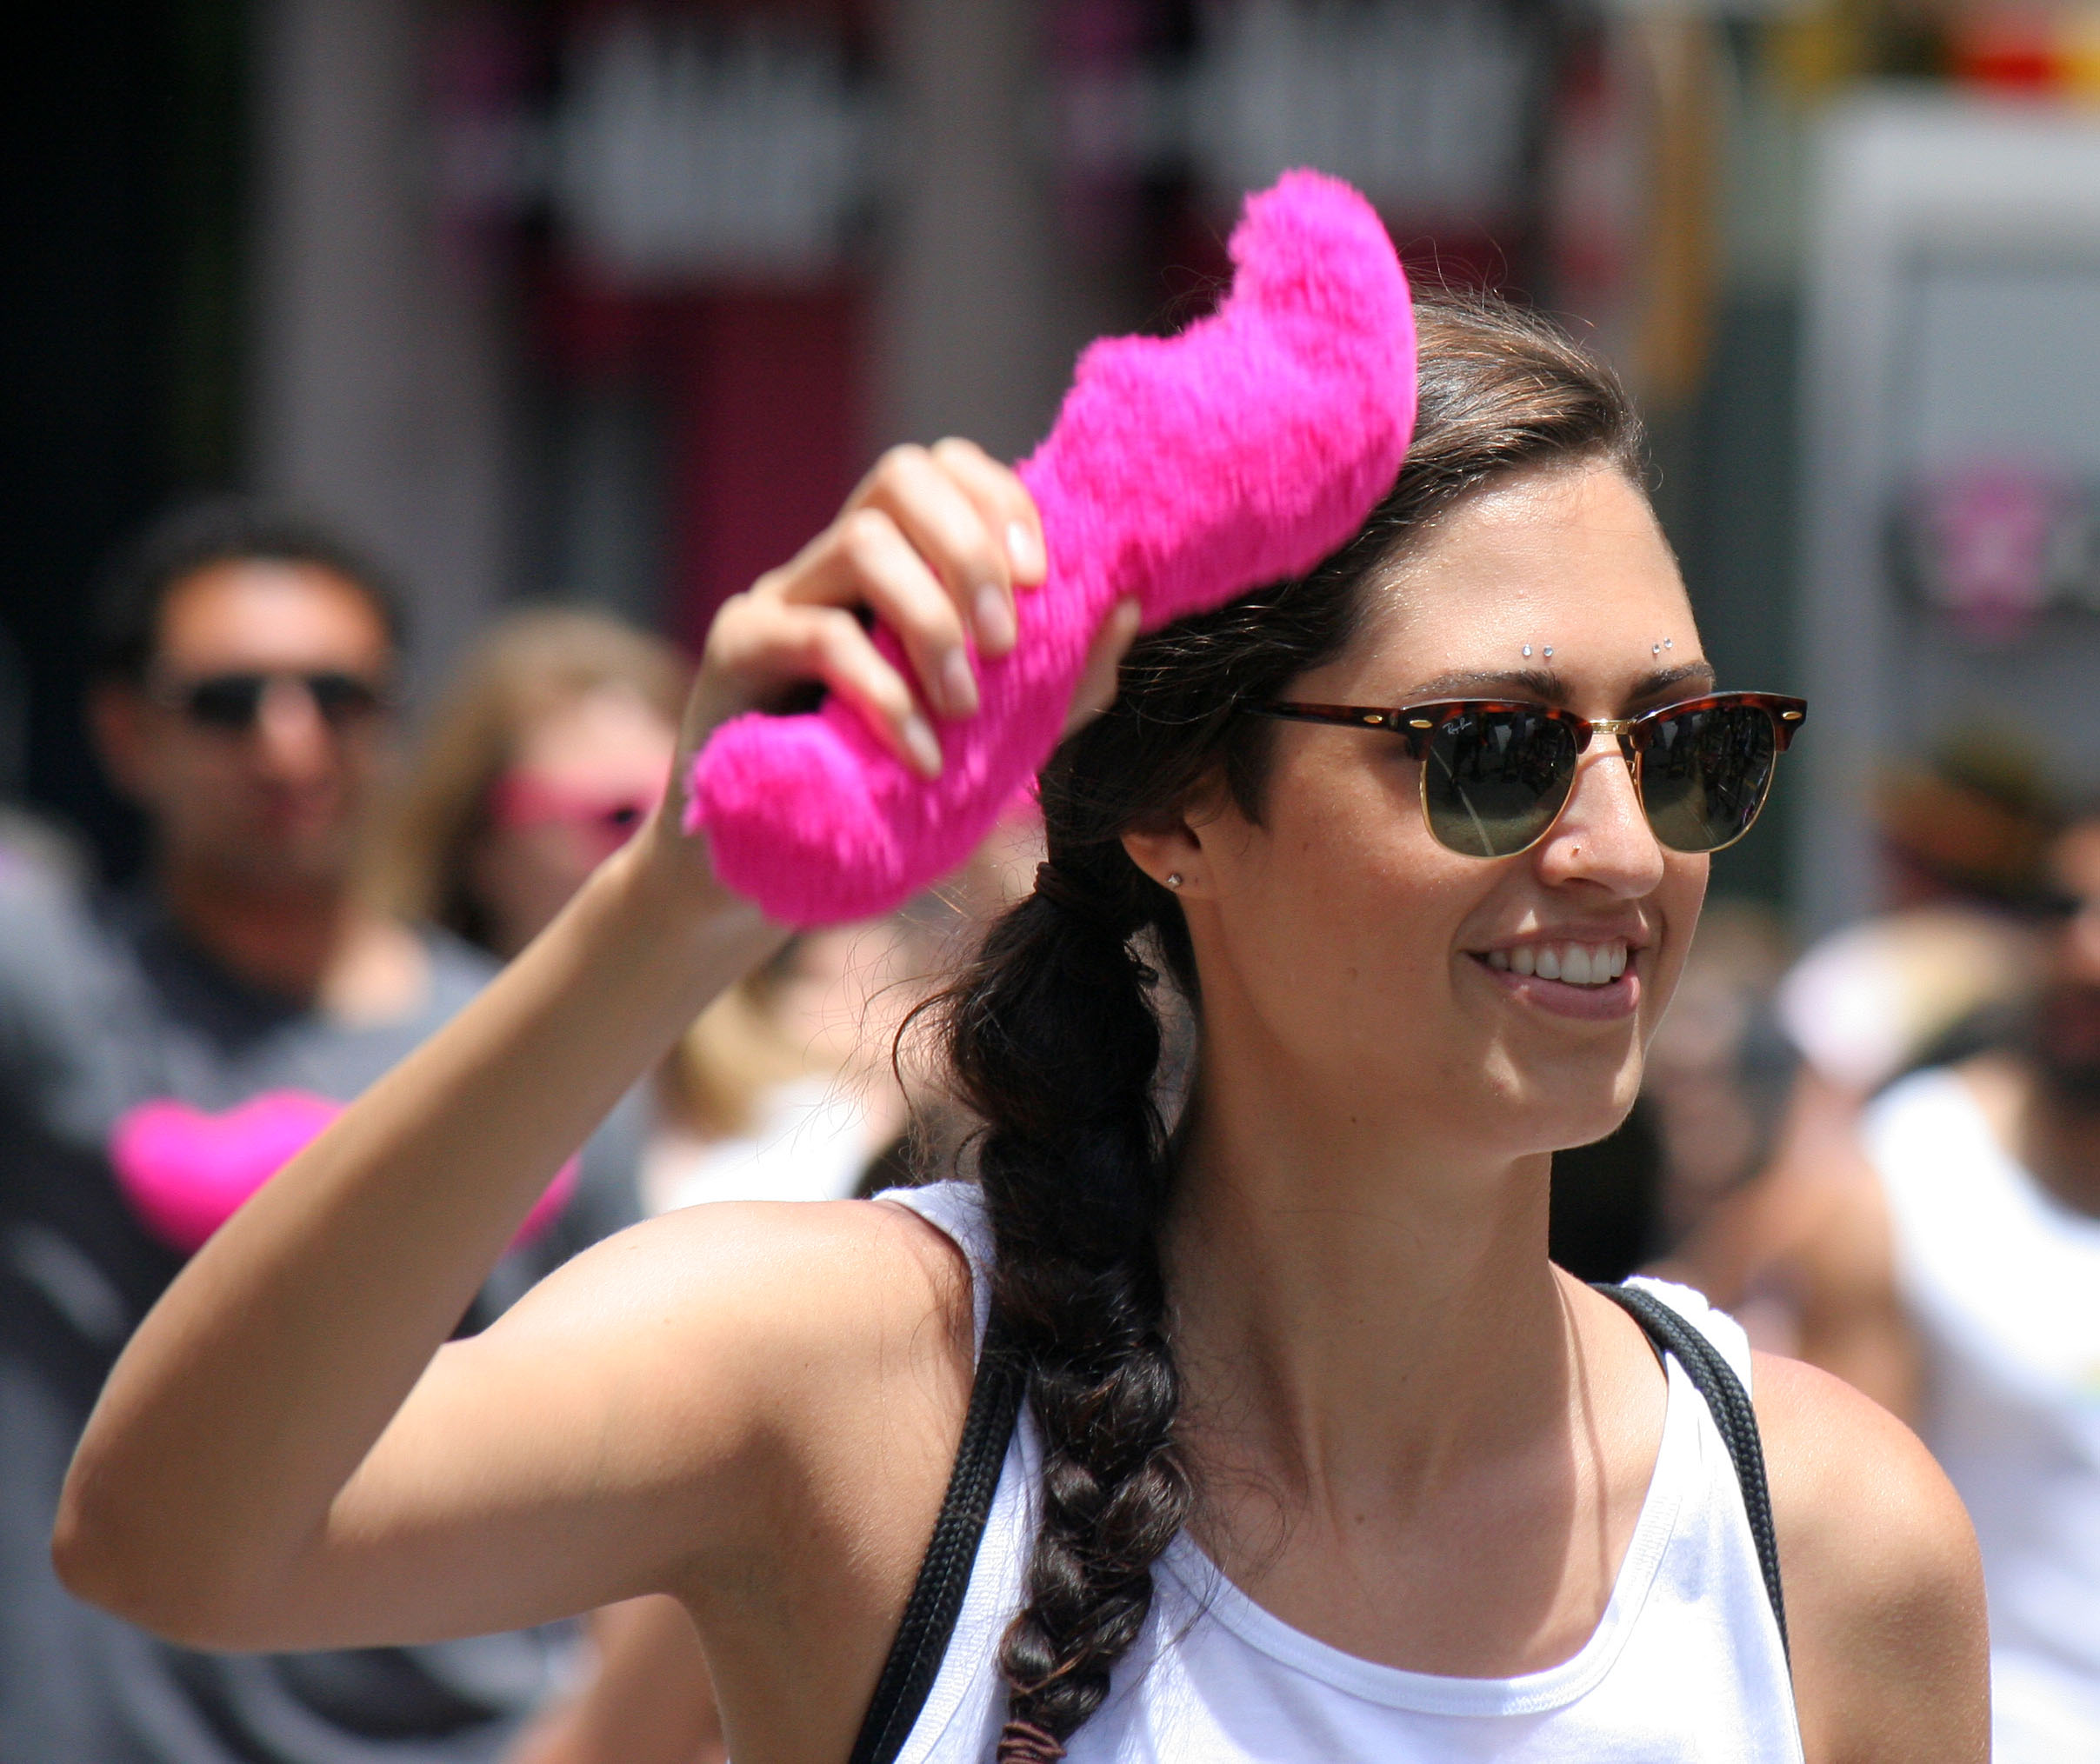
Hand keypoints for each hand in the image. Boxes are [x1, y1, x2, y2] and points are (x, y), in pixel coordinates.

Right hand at [660, 440, 1139, 885]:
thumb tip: (1126, 607)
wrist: (771, 865)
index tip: (1041, 581)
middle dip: (970, 549)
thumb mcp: (996, 736)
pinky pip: (818, 634)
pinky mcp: (738, 648)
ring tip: (961, 708)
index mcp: (895, 564)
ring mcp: (779, 597)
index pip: (946, 469)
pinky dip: (884, 690)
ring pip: (862, 541)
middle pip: (901, 475)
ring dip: (932, 621)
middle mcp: (832, 562)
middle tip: (1004, 644)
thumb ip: (1064, 679)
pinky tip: (918, 753)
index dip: (1001, 502)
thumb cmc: (886, 790)